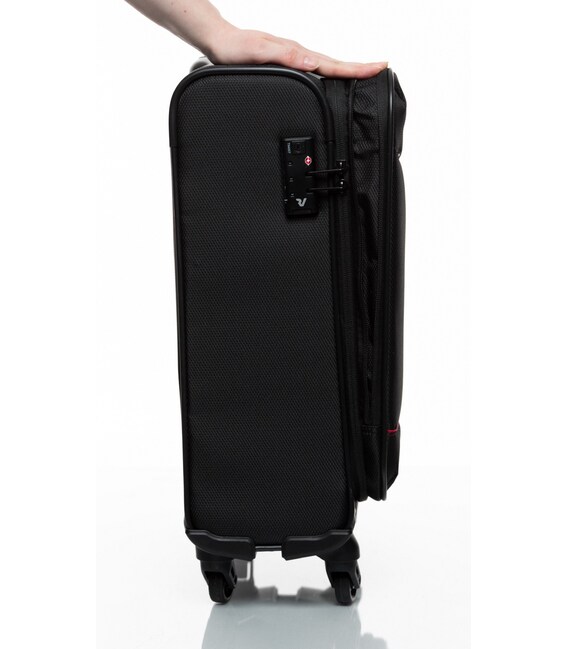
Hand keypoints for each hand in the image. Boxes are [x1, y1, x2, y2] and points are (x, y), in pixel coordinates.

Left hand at [207, 25, 387, 78]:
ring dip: (346, 71)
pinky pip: (314, 69)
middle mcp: (298, 56)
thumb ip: (286, 57)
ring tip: (364, 75)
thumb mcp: (260, 53)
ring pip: (326, 66)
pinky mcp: (287, 63)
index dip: (356, 68)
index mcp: (297, 54)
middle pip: (335, 64)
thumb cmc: (236, 49)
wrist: (219, 42)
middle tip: (380, 70)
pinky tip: (330, 79)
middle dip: (359, 68)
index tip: (378, 67)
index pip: (333, 63)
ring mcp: (294, 59)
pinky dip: (328, 73)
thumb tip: (313, 63)